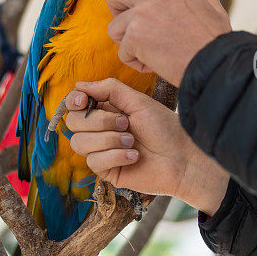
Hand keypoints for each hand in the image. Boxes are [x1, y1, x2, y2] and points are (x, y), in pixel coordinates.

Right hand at [64, 78, 229, 214]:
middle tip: (126, 123)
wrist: (182, 158)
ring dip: (109, 140)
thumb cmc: (164, 128)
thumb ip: (108, 88)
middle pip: (73, 123)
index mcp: (106, 111)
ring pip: (80, 143)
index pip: (75, 105)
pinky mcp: (107, 171)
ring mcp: (102, 151)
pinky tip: (134, 156)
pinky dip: (115, 156)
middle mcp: (101, 130)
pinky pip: (94, 161)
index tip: (83, 101)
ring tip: (132, 141)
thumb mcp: (137, 101)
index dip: (74, 101)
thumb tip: (78, 84)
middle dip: (99, 121)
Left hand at [105, 0, 231, 86]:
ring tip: (150, 52)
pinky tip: (154, 64)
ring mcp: (141, 15)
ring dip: (127, 43)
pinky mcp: (135, 37)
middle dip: (115, 11)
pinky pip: (122, 52)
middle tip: (130, 26)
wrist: (213, 64)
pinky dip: (135, 62)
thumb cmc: (214, 40)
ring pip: (114, 28)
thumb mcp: (213, 9)